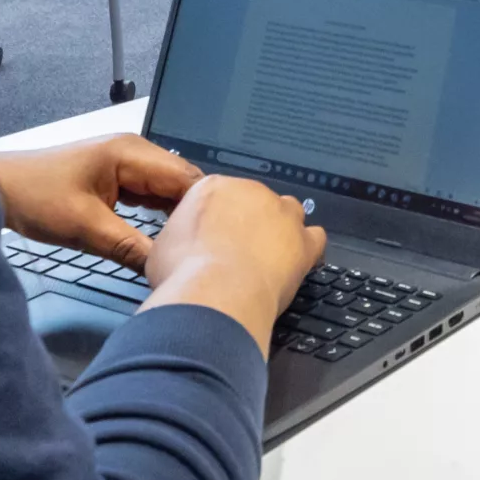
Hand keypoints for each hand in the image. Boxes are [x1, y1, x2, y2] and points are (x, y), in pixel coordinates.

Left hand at [0, 136, 201, 272]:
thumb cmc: (37, 199)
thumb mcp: (86, 228)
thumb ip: (131, 247)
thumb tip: (167, 270)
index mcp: (131, 153)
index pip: (186, 178)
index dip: (206, 208)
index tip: (219, 240)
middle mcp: (135, 152)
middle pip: (181, 183)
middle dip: (195, 214)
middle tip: (210, 250)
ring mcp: (126, 164)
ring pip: (166, 191)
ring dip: (178, 217)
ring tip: (195, 247)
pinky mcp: (116, 179)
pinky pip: (149, 196)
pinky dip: (159, 216)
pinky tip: (169, 239)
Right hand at [143, 176, 327, 355]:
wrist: (214, 292)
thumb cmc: (184, 271)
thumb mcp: (163, 246)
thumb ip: (179, 236)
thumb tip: (179, 245)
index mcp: (213, 187)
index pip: (223, 194)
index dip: (221, 217)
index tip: (217, 235)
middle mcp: (250, 192)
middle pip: (257, 201)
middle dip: (252, 222)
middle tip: (239, 252)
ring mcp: (281, 214)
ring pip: (289, 212)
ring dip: (282, 230)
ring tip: (270, 257)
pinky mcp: (303, 241)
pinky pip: (316, 237)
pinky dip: (309, 249)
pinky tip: (299, 263)